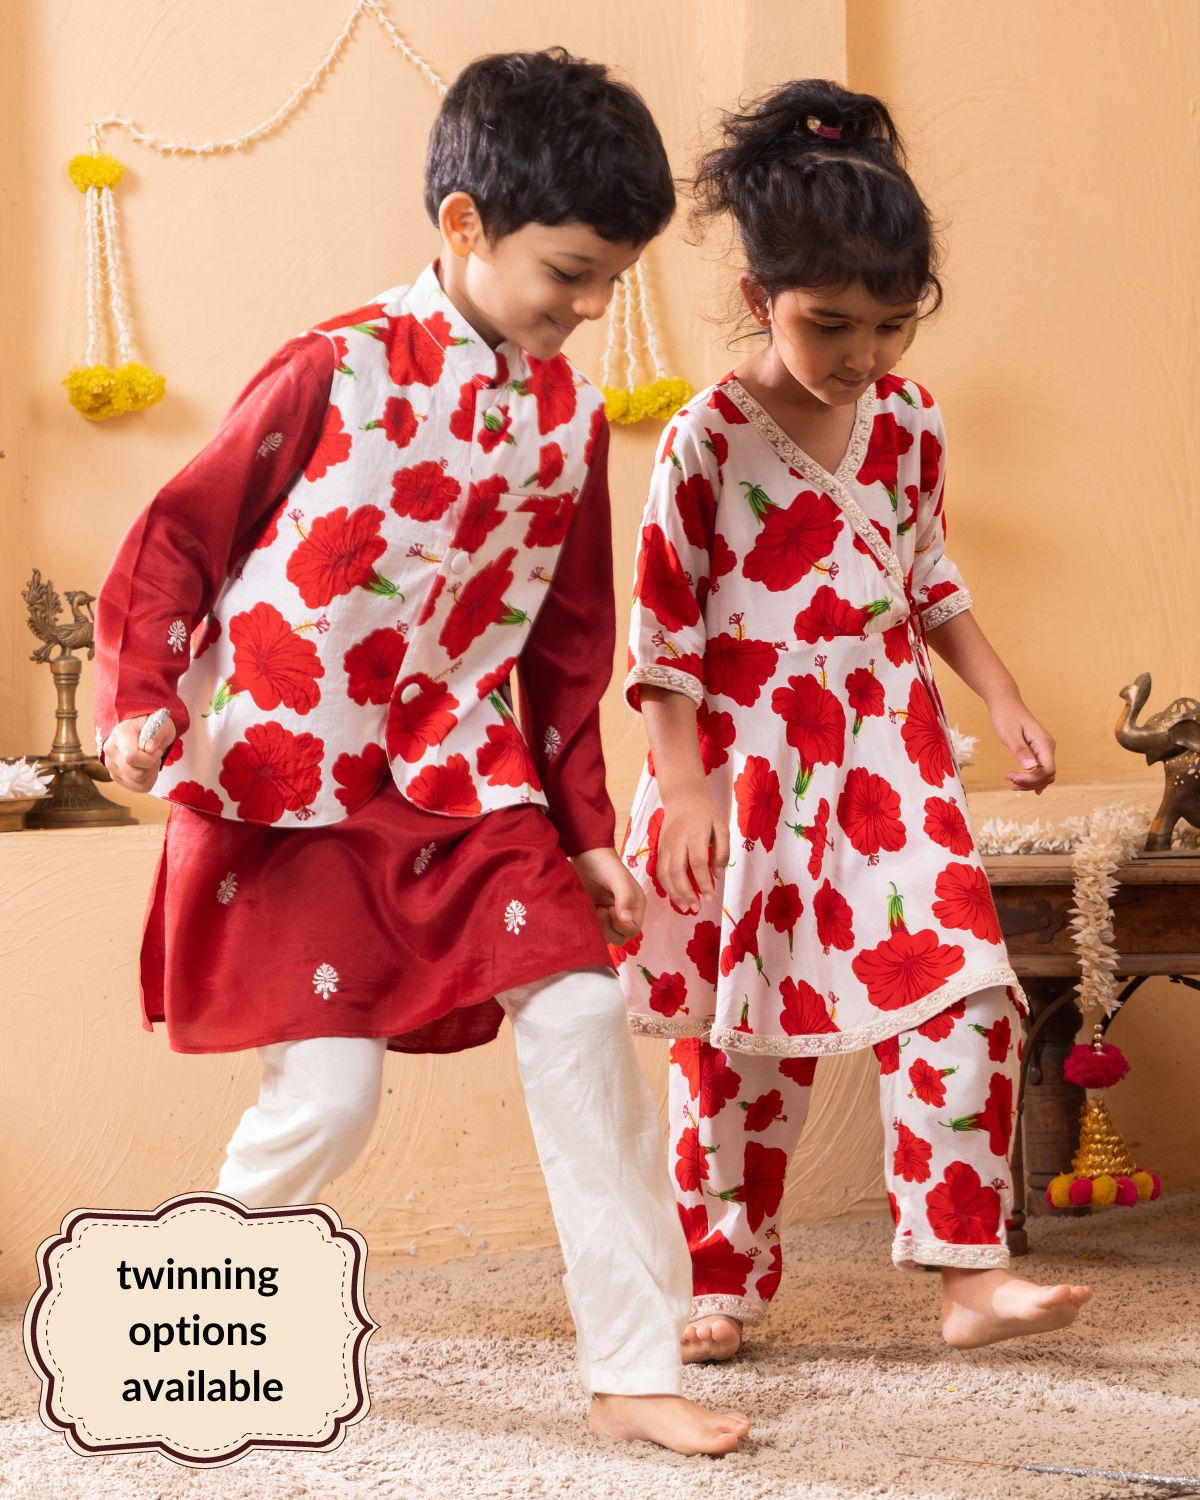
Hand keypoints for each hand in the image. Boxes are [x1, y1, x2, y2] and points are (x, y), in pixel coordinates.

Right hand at [102, 713, 176, 793]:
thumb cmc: (152, 727)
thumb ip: (157, 733)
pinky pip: (138, 787)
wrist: (145, 731)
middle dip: (152, 766)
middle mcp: (110, 751)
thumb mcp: (160, 723)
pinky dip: (149, 780)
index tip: (156, 750)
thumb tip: (149, 748)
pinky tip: (148, 768)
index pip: (131, 757)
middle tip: (156, 755)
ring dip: (151, 773)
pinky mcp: (117, 777)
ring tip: (151, 760)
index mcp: (119, 735)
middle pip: (136, 773)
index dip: (150, 758)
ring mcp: (112, 766)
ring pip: (138, 782)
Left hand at [571, 847, 646, 946]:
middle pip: (622, 937)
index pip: (633, 929)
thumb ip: (625, 898)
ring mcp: (610, 916)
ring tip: (594, 910)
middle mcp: (626, 913)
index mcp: (637, 905)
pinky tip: (588, 914)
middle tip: (599, 910)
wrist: (585, 855)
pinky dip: (592, 928)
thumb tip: (626, 920)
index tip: (608, 909)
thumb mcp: (619, 879)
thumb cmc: (604, 864)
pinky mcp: (597, 917)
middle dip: (609, 928)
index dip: (620, 925)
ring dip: (600, 929)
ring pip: (609, 937)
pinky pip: (597, 932)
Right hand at [657, 788, 729, 914]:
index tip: (711, 897)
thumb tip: (718, 876)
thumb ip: (722, 852)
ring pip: (665, 874)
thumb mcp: (721, 827)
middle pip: (677, 871)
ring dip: (674, 894)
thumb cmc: (705, 813)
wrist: (683, 798)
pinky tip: (675, 897)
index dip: (704, 882)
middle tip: (696, 908)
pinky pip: (660, 871)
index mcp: (694, 834)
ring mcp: (665, 846)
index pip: (697, 863)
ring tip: (685, 908)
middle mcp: (677, 841)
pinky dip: (666, 887)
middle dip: (686, 893)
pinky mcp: (659, 849)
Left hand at [990, 698, 1055, 794]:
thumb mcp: (1010, 734)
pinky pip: (1040, 769)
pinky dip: (1031, 778)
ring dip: (1030, 783)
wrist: (1005, 704)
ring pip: (1044, 774)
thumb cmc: (1006, 717)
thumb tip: (1030, 767)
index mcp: (1044, 743)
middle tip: (1009, 781)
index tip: (1011, 777)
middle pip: (1047, 775)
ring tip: (1011, 782)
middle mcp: (1048, 747)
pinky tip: (1022, 784)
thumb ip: (1020, 750)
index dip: (1032, 779)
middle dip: (1029, 783)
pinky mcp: (1037, 751)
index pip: (1048, 770)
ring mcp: (1044, 749)